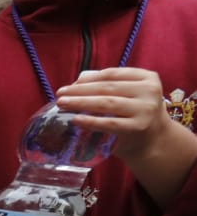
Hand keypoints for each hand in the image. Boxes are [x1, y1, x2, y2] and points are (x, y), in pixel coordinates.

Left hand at [57, 68, 181, 161]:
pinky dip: (90, 121)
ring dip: (81, 102)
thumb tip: (78, 80)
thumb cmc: (135, 115)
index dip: (89, 79)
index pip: (112, 74)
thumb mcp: (130, 95)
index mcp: (147, 78)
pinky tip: (75, 119)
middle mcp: (149, 91)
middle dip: (80, 90)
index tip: (69, 85)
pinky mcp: (137, 127)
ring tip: (63, 104)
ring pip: (107, 103)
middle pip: (107, 87)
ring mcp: (144, 109)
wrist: (154, 141)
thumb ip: (110, 86)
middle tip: (60, 94)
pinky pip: (109, 123)